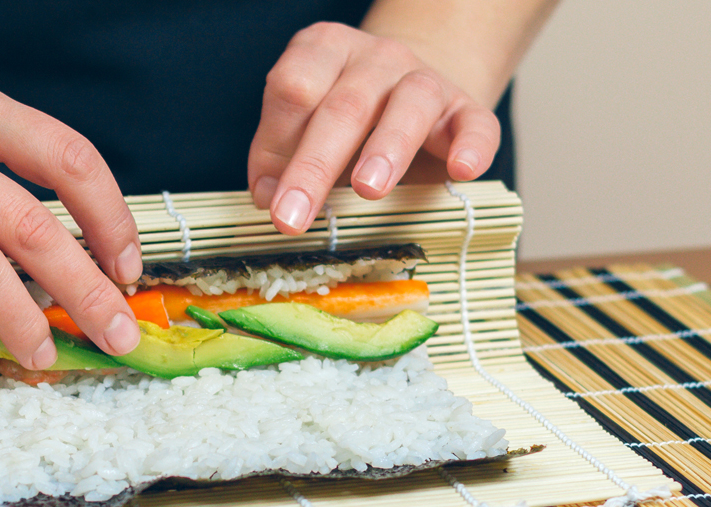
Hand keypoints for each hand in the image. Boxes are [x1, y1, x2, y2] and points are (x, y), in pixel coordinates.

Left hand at [248, 22, 500, 233]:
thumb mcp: (305, 132)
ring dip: (387, 148)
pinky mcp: (467, 110)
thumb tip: (267, 195)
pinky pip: (475, 123)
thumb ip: (280, 157)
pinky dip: (471, 146)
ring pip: (410, 103)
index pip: (294, 87)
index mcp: (324, 52)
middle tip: (293, 217)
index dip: (277, 143)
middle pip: (344, 106)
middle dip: (314, 167)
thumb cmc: (349, 127)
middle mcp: (376, 57)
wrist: (414, 105)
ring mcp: (426, 79)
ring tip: (368, 191)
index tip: (269, 200)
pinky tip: (462, 171)